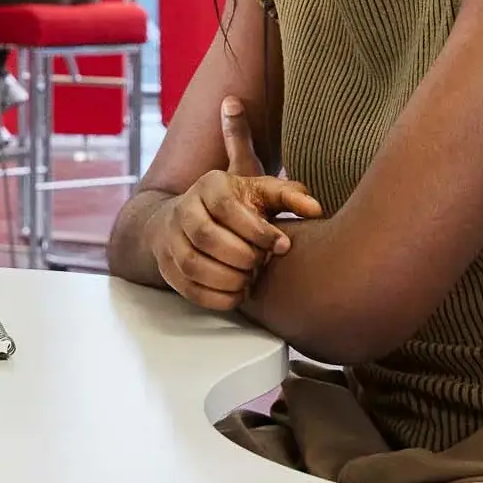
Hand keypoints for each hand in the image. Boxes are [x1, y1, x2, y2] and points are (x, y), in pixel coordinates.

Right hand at [149, 99, 323, 313]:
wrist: (189, 217)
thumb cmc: (237, 206)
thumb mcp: (262, 192)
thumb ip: (290, 196)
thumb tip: (315, 209)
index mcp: (209, 185)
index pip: (227, 207)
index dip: (256, 231)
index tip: (281, 246)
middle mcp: (184, 208)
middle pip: (206, 237)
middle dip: (240, 257)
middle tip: (260, 265)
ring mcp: (171, 238)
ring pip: (192, 264)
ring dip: (226, 279)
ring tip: (248, 281)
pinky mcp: (167, 266)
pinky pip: (187, 287)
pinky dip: (215, 297)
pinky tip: (236, 295)